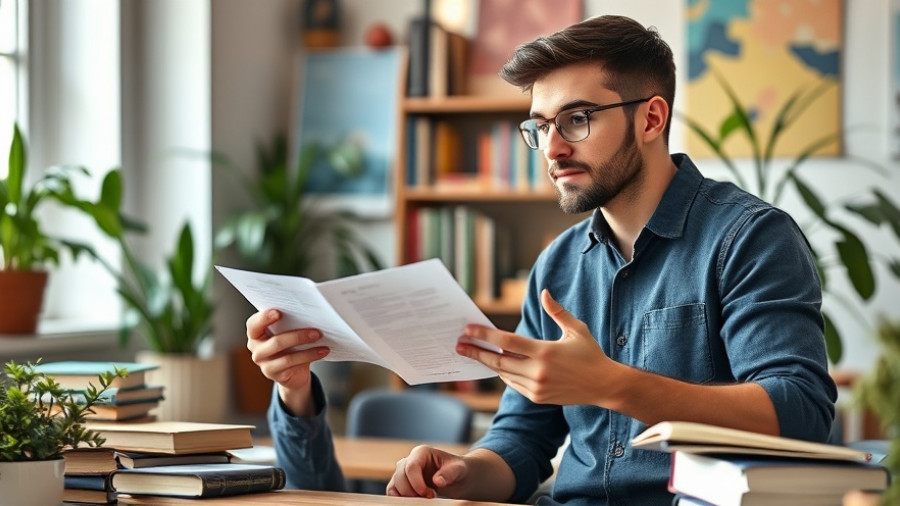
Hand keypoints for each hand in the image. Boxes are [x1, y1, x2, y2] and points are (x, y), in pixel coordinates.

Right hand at [246, 309, 329, 414]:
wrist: (294, 371)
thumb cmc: (290, 344)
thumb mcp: (286, 332)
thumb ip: (289, 323)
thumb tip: (309, 313)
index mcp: (255, 333)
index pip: (254, 324)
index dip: (264, 318)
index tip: (278, 312)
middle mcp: (256, 349)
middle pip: (276, 341)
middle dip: (298, 336)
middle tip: (317, 331)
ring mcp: (264, 364)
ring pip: (286, 356)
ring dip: (307, 347)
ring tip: (321, 339)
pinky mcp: (274, 374)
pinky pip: (292, 364)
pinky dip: (310, 356)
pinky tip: (322, 351)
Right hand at [386, 445, 468, 497]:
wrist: (458, 478)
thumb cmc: (458, 470)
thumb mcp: (458, 469)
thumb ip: (449, 473)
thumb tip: (437, 481)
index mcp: (421, 452)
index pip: (411, 466)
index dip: (416, 482)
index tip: (429, 494)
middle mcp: (409, 460)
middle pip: (400, 476)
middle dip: (412, 491)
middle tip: (429, 498)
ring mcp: (404, 473)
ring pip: (394, 485)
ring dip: (406, 496)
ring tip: (423, 500)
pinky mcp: (402, 484)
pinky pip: (393, 492)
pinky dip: (400, 499)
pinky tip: (416, 501)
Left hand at [456, 289, 620, 405]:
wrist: (605, 385)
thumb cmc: (591, 354)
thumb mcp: (576, 329)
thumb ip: (557, 311)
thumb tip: (543, 292)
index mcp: (545, 351)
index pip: (507, 343)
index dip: (485, 336)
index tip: (468, 330)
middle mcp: (538, 371)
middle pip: (498, 361)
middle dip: (476, 352)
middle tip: (459, 345)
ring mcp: (537, 387)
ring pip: (504, 374)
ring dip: (488, 363)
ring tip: (473, 353)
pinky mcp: (538, 398)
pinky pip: (514, 384)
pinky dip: (504, 374)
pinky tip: (496, 365)